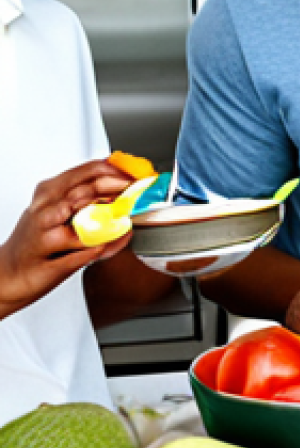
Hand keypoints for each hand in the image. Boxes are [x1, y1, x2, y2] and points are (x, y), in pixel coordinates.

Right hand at [0, 160, 134, 319]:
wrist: (7, 276)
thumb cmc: (37, 242)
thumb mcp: (57, 212)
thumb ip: (88, 199)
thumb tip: (125, 187)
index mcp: (48, 193)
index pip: (86, 172)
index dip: (116, 171)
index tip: (138, 174)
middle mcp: (44, 210)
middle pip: (86, 192)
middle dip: (118, 190)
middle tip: (138, 192)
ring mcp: (45, 235)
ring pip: (82, 219)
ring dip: (109, 218)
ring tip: (124, 217)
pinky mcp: (50, 261)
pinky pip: (83, 252)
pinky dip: (101, 247)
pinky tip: (112, 242)